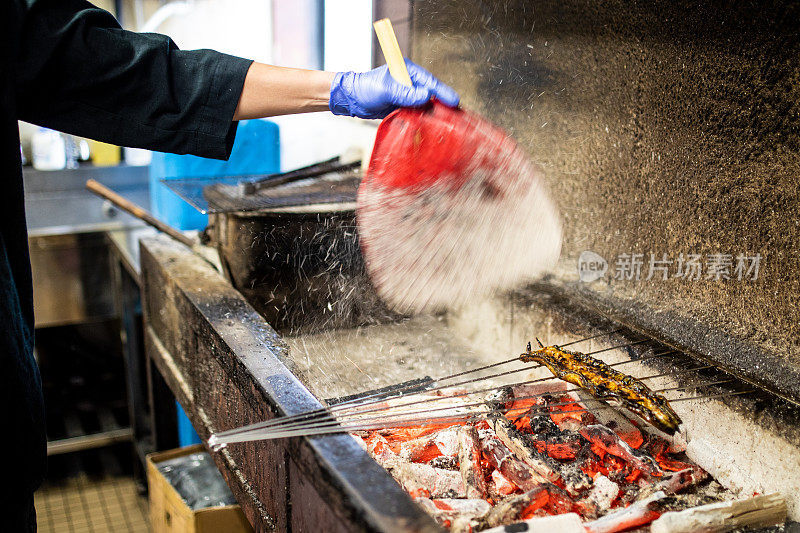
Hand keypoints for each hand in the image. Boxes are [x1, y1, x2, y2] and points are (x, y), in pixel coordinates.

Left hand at [329, 59, 459, 118]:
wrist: (352, 99)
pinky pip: (416, 113)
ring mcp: (407, 95)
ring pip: (425, 106)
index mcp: (408, 72)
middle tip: (456, 116)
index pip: (430, 82)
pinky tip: (430, 128)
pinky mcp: (403, 106)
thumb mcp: (386, 90)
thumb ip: (406, 94)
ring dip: (433, 115)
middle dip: (442, 105)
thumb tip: (426, 96)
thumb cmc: (366, 89)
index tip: (454, 102)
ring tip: (446, 125)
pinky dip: (423, 120)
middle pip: (432, 95)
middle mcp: (410, 83)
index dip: (443, 93)